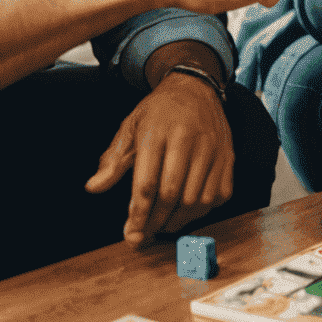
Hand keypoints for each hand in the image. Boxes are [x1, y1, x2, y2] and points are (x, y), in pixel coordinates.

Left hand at [86, 72, 232, 243]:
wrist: (195, 86)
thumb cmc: (159, 111)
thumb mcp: (130, 127)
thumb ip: (113, 160)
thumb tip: (94, 187)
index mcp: (158, 133)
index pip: (147, 184)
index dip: (137, 215)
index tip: (130, 235)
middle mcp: (188, 140)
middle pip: (172, 195)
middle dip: (156, 222)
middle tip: (146, 233)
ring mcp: (212, 148)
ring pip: (197, 199)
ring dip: (179, 220)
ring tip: (165, 224)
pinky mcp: (228, 155)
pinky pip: (220, 194)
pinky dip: (204, 210)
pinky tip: (188, 210)